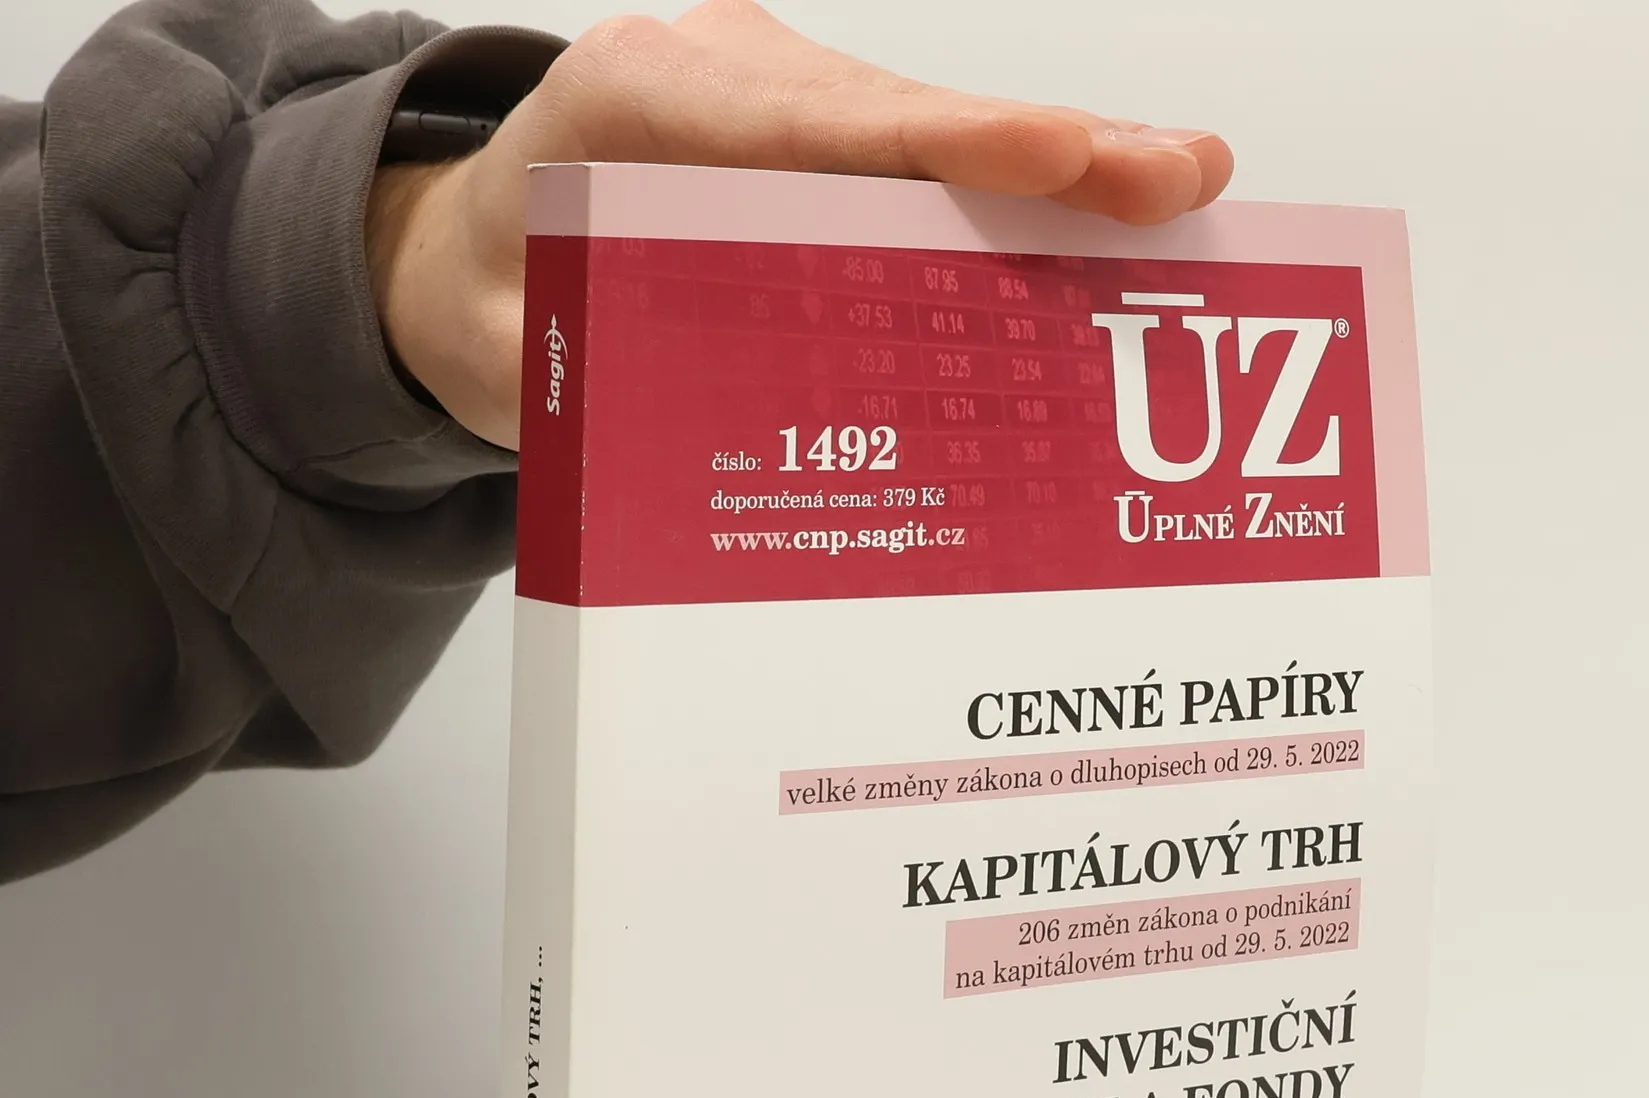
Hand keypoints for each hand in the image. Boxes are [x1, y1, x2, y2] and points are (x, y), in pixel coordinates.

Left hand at [366, 0, 1233, 447]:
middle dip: (1046, 150)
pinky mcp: (807, 148)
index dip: (948, 144)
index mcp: (638, 107)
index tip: (1057, 156)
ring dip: (1053, 171)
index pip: (815, 126)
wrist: (453, 254)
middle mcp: (722, 81)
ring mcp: (773, 106)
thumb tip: (720, 447)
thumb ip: (593, 387)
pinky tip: (1102, 221)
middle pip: (903, 118)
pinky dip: (1009, 200)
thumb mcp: (509, 356)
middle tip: (1176, 176)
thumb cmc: (487, 297)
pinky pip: (919, 170)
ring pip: (928, 137)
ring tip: (1176, 193)